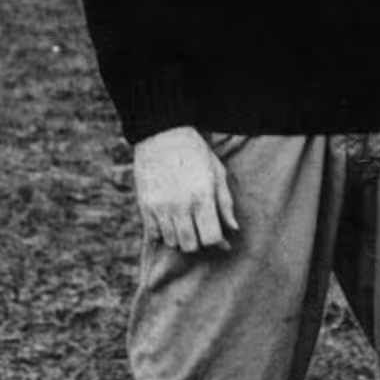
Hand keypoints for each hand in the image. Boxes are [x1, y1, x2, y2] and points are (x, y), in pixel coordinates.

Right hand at [133, 127, 238, 253]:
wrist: (161, 134)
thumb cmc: (195, 152)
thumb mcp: (217, 172)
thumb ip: (225, 202)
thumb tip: (234, 229)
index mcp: (202, 196)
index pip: (211, 238)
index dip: (218, 242)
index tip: (220, 239)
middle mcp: (180, 205)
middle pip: (190, 245)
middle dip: (199, 242)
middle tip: (201, 231)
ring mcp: (160, 206)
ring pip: (172, 242)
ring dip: (181, 239)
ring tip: (186, 225)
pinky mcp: (145, 205)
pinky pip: (154, 234)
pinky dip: (163, 234)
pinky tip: (170, 222)